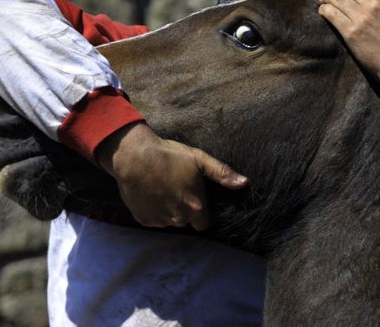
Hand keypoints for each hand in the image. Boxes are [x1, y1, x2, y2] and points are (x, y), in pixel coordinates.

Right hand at [95, 122, 248, 230]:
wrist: (134, 155)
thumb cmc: (169, 155)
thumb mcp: (199, 159)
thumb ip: (222, 174)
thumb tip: (245, 183)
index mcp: (196, 207)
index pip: (202, 223)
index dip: (198, 211)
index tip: (192, 197)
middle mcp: (178, 218)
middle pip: (185, 221)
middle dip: (182, 209)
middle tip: (174, 188)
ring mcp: (160, 220)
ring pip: (169, 221)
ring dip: (167, 210)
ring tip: (160, 189)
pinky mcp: (143, 220)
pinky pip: (153, 219)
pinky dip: (152, 210)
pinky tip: (149, 193)